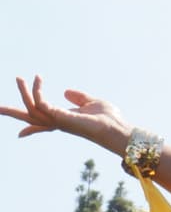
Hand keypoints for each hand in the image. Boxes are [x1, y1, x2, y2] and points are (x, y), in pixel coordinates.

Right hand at [0, 76, 131, 151]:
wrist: (117, 127)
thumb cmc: (109, 119)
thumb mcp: (92, 103)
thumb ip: (79, 98)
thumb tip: (66, 91)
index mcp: (64, 120)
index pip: (42, 123)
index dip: (30, 127)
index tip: (19, 134)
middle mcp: (58, 122)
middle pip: (30, 118)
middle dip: (12, 112)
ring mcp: (57, 121)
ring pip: (31, 109)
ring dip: (24, 92)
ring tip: (20, 78)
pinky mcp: (60, 117)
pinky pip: (40, 103)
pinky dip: (37, 91)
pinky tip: (38, 80)